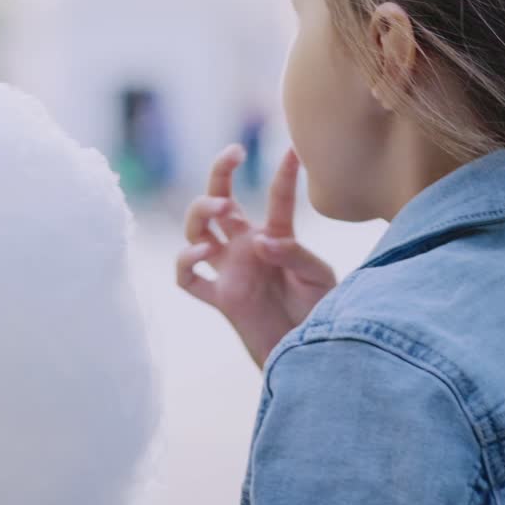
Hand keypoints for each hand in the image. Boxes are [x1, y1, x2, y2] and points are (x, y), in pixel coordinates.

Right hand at [176, 145, 335, 367]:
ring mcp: (229, 271)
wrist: (306, 353)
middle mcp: (246, 247)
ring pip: (197, 231)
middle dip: (219, 173)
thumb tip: (259, 242)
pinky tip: (201, 253)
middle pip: (219, 200)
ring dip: (201, 211)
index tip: (294, 150)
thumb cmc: (318, 312)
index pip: (277, 198)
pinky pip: (188, 279)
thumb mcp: (319, 277)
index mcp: (275, 237)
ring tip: (220, 205)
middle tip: (232, 154)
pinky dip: (185, 262)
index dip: (284, 173)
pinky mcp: (220, 298)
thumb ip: (294, 254)